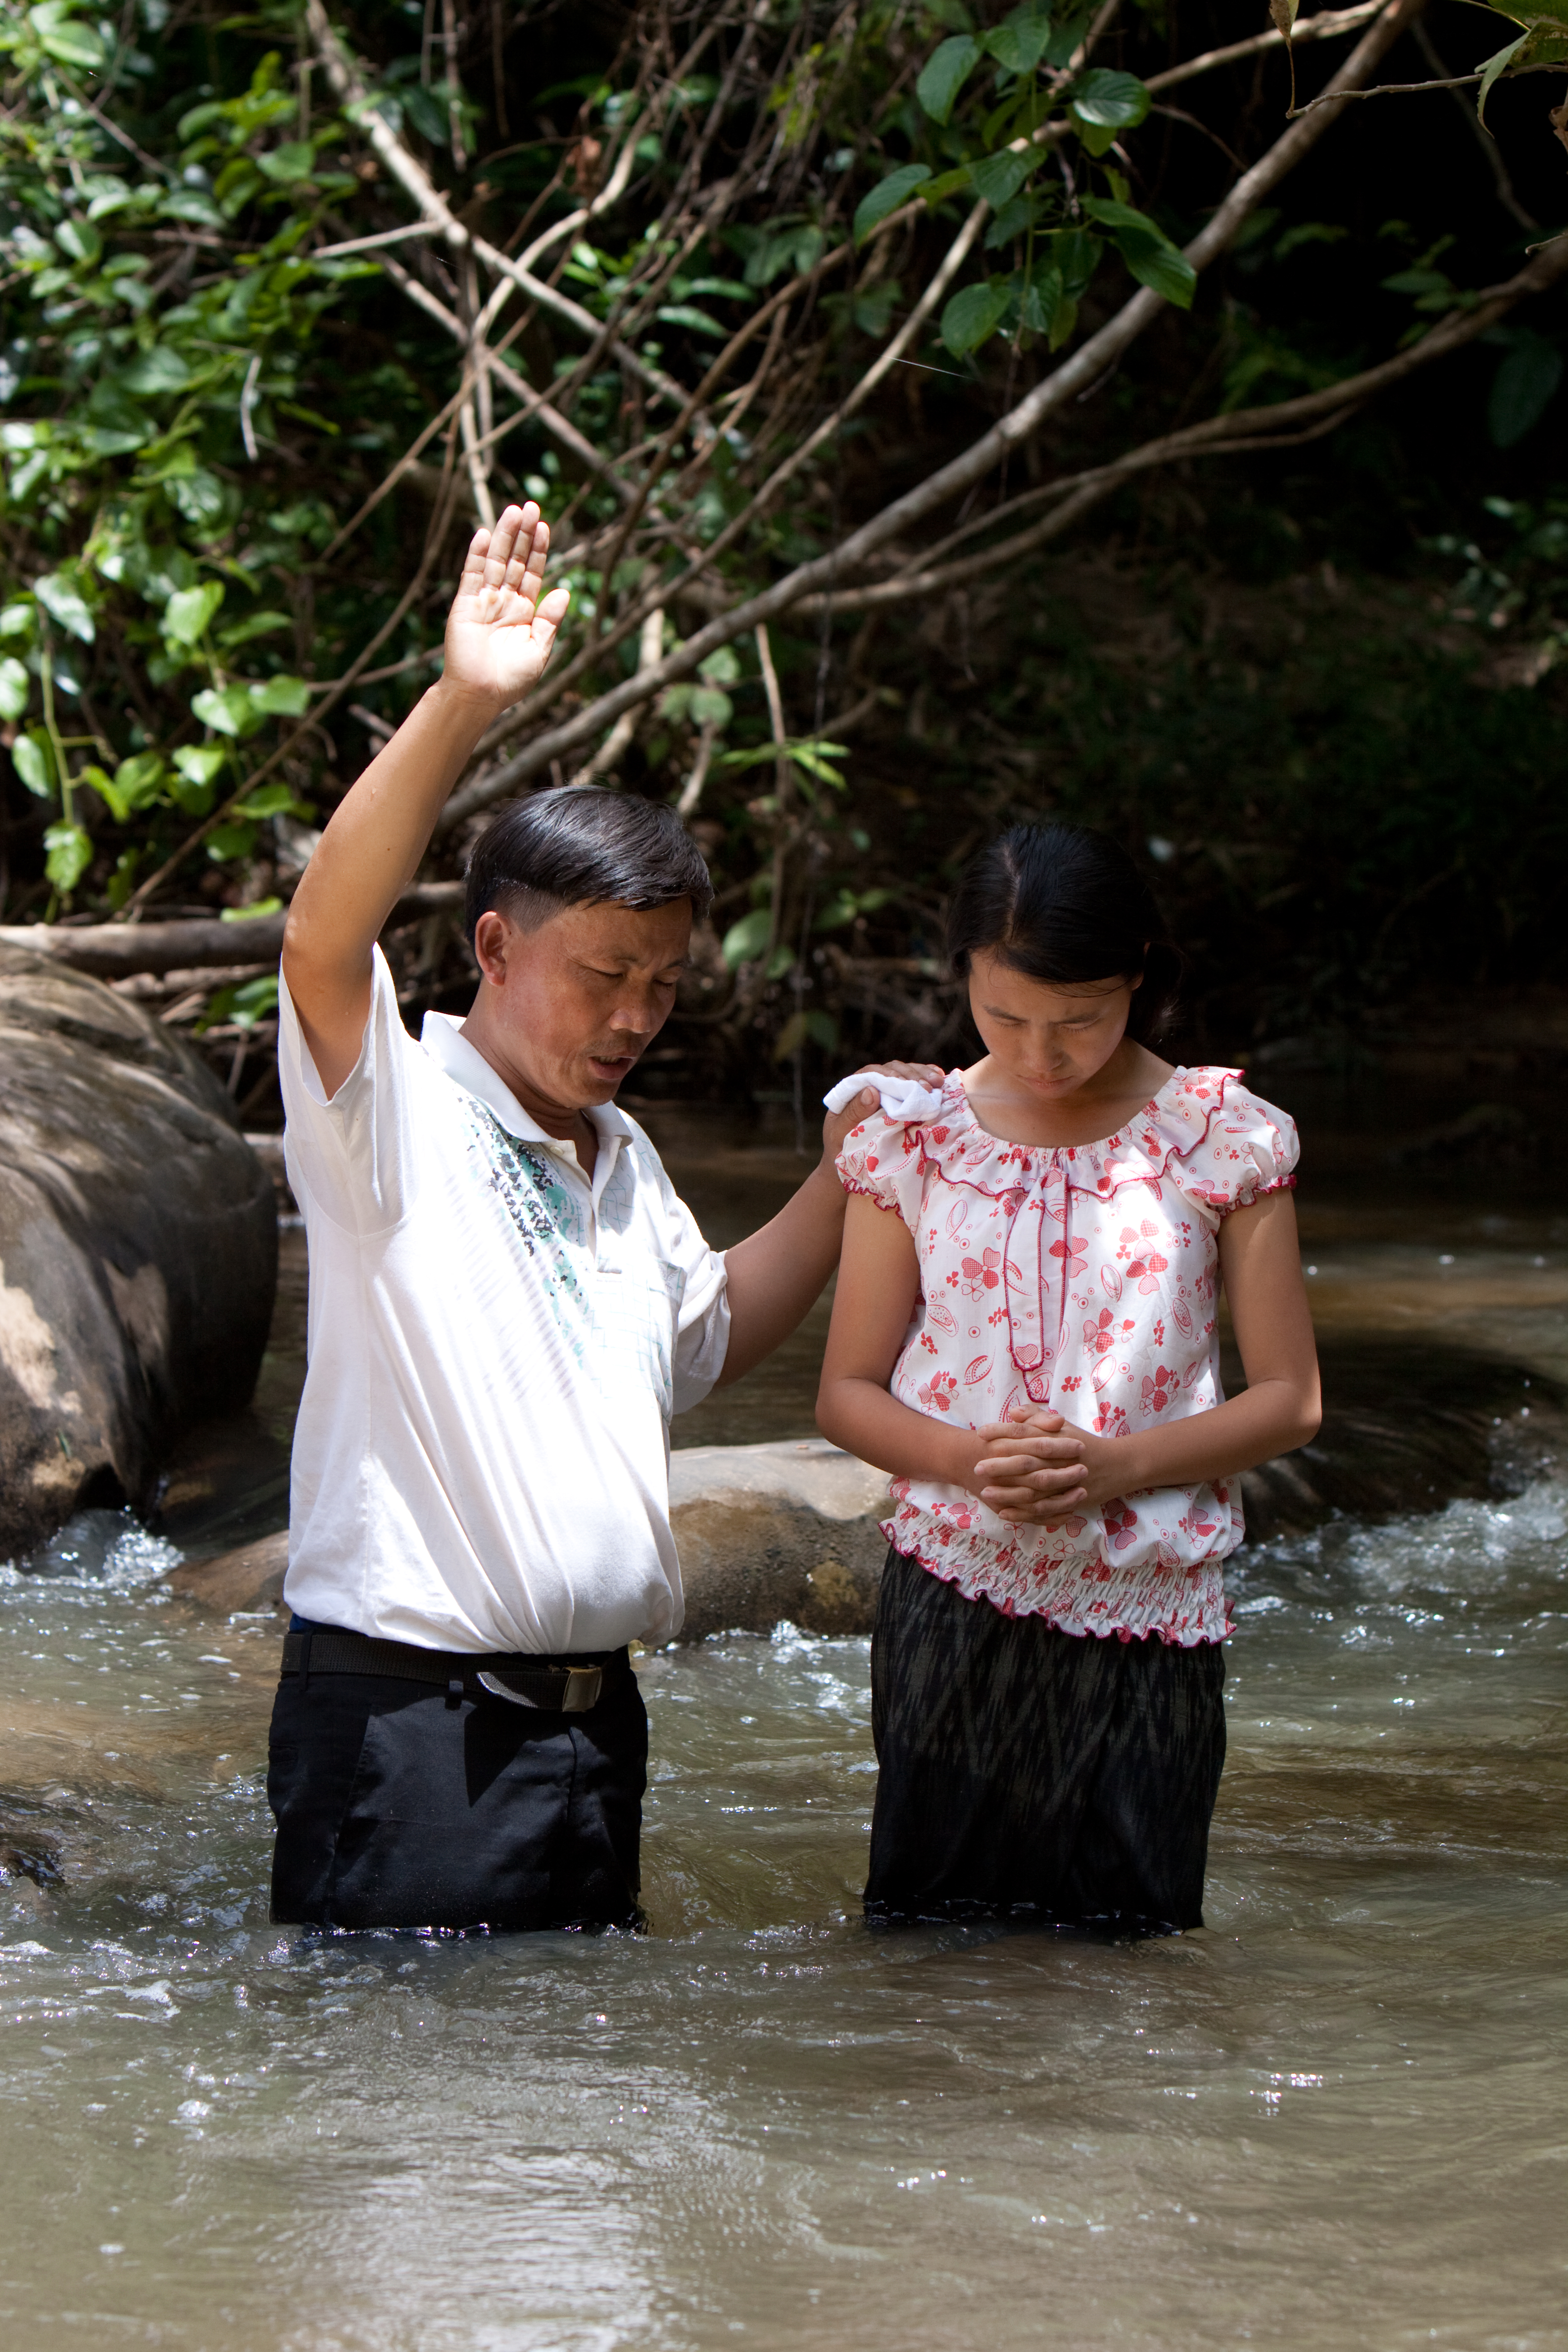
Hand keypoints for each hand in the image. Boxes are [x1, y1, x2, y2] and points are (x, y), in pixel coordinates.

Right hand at [443, 503, 570, 711]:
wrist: (481, 695)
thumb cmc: (511, 680)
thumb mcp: (539, 649)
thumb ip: (550, 620)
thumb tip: (565, 590)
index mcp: (524, 612)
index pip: (533, 573)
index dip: (539, 550)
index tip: (545, 526)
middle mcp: (504, 602)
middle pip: (516, 560)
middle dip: (523, 534)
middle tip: (530, 505)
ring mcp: (484, 601)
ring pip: (496, 561)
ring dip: (505, 536)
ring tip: (514, 510)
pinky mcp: (465, 605)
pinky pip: (472, 575)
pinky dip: (478, 555)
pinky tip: (486, 534)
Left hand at [821, 1059, 943, 1162]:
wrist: (849, 1165)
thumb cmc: (841, 1148)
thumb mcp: (842, 1132)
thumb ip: (854, 1112)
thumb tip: (872, 1090)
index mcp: (853, 1089)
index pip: (872, 1072)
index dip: (890, 1075)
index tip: (906, 1084)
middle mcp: (871, 1085)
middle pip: (893, 1070)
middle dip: (912, 1076)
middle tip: (929, 1087)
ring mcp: (887, 1092)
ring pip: (906, 1074)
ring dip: (923, 1076)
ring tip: (939, 1083)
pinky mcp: (901, 1100)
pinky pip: (914, 1085)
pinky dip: (927, 1079)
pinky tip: (940, 1080)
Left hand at [971, 1406, 1121, 1525]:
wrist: (1115, 1466)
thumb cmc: (1081, 1442)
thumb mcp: (1062, 1425)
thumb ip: (1036, 1416)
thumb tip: (1012, 1413)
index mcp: (1056, 1438)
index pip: (1026, 1433)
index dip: (1002, 1432)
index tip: (981, 1433)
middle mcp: (1059, 1460)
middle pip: (1027, 1462)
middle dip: (1000, 1465)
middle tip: (977, 1466)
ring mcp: (1064, 1483)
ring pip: (1034, 1489)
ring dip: (1008, 1492)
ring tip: (984, 1493)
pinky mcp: (1067, 1502)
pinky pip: (1044, 1510)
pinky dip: (1023, 1513)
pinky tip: (1004, 1513)